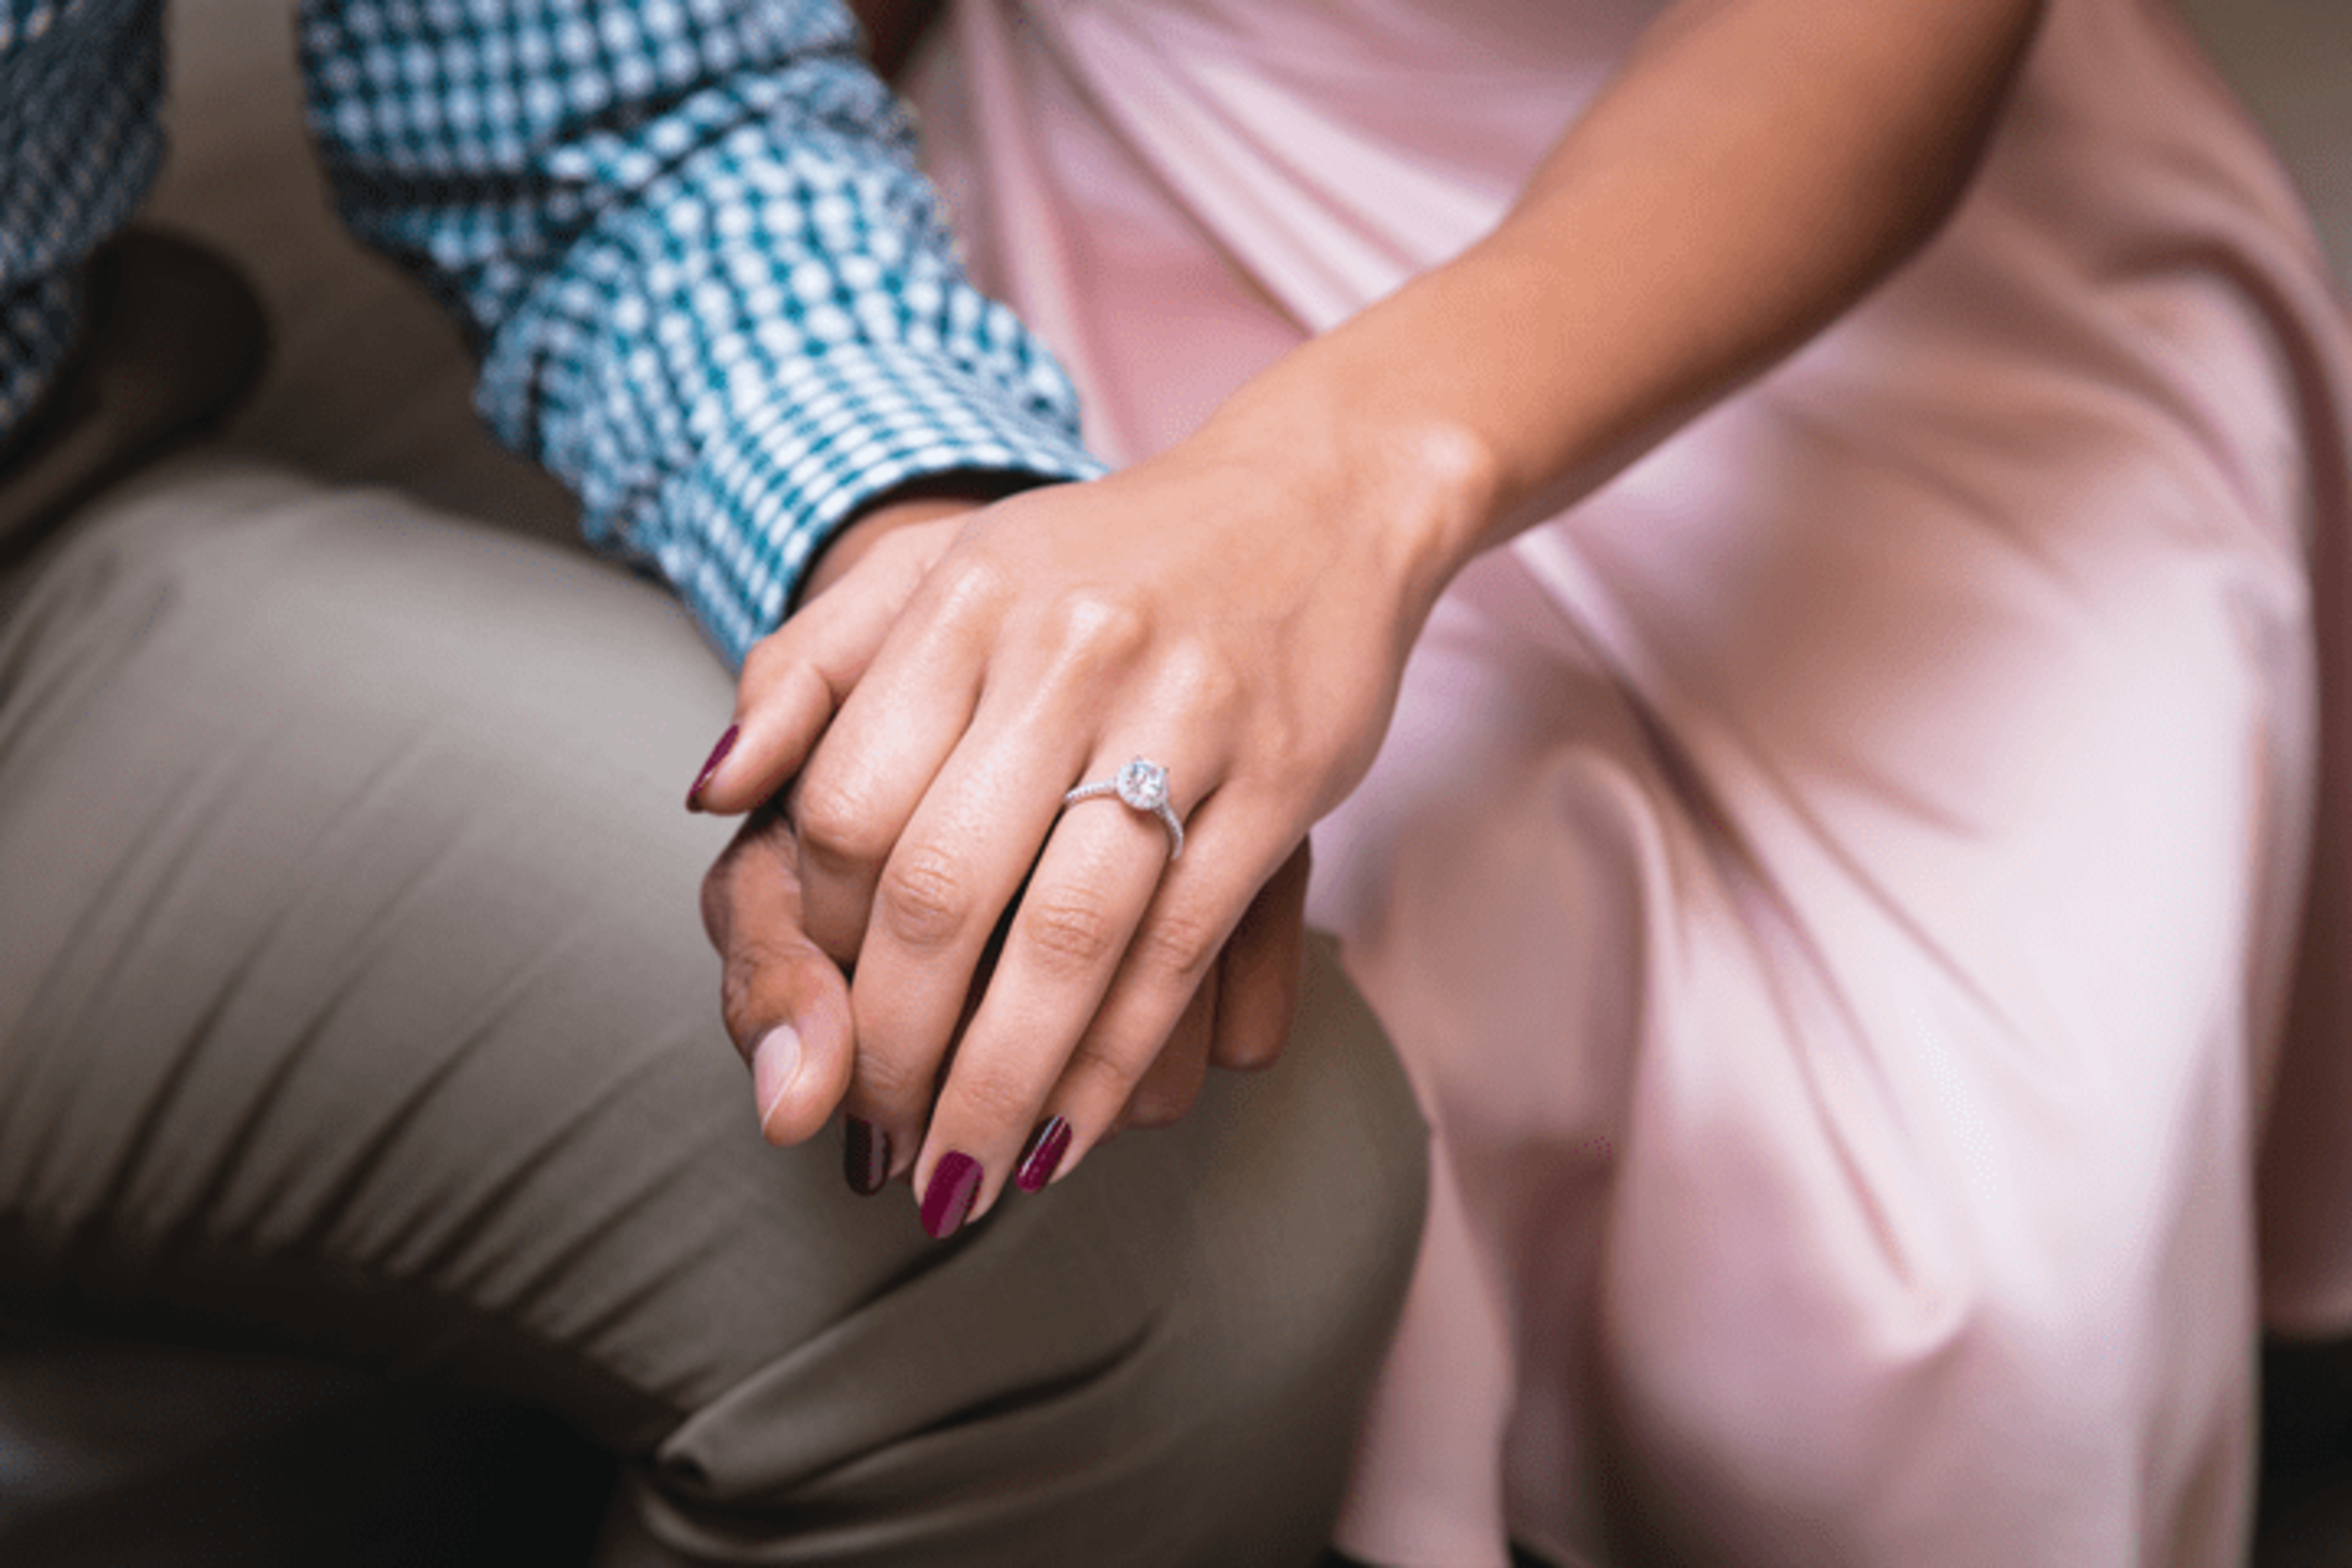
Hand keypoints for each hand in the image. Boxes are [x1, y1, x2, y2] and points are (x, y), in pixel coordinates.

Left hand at [694, 417, 1456, 1234]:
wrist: (1317, 499)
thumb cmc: (1102, 559)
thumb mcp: (942, 571)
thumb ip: (809, 670)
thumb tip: (712, 798)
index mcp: (963, 599)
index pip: (850, 807)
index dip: (828, 939)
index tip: (831, 1017)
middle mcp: (1065, 653)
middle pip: (942, 890)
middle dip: (897, 1048)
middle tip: (880, 1141)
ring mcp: (1184, 719)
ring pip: (1065, 942)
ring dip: (1000, 1087)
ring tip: (962, 1180)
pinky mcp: (1280, 786)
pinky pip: (1180, 951)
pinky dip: (1117, 1062)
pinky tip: (1071, 1132)